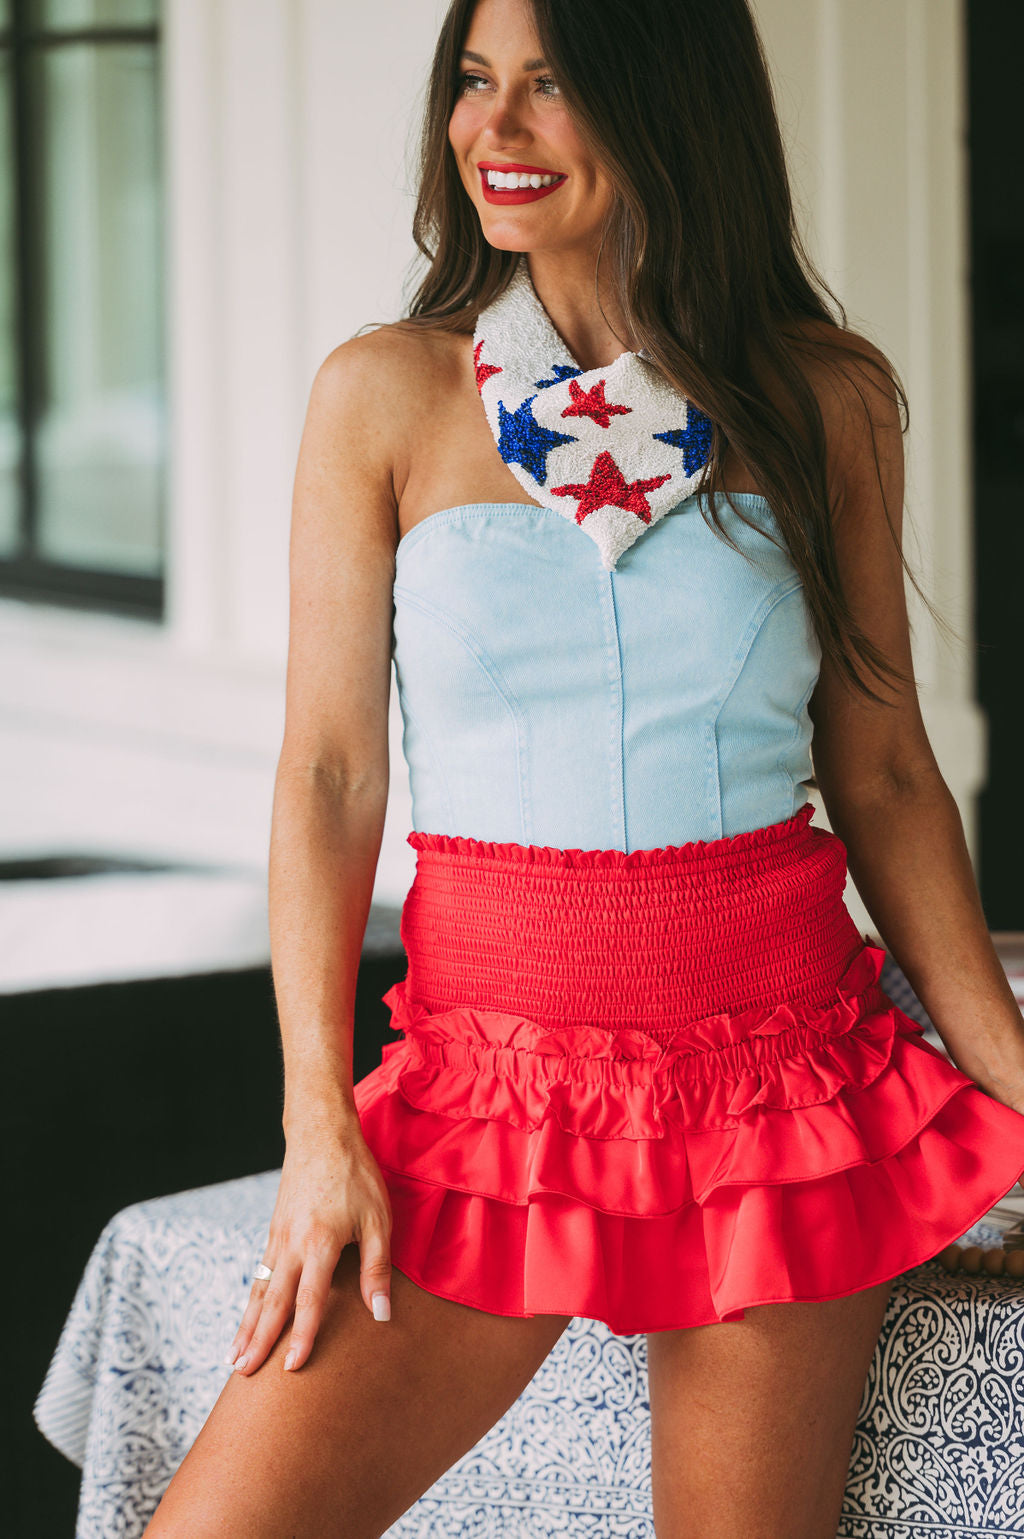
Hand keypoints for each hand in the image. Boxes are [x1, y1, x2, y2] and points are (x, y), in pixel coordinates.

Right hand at [225, 1117, 392, 1374]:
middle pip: (272, 1302)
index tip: (292, 1369)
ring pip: (258, 1289)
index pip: (308, 1300)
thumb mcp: (378, 1218)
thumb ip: (377, 1268)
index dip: (301, 1336)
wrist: (321, 1134)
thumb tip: (381, 1314)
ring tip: (234, 1359)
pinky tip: (247, 1318)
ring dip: (247, 1325)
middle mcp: (291, 1244)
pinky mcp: (273, 1230)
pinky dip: (250, 1300)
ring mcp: (277, 1237)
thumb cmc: (356, 1175)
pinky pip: (258, 1273)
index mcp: (319, 1243)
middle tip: (244, 1376)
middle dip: (259, 1341)